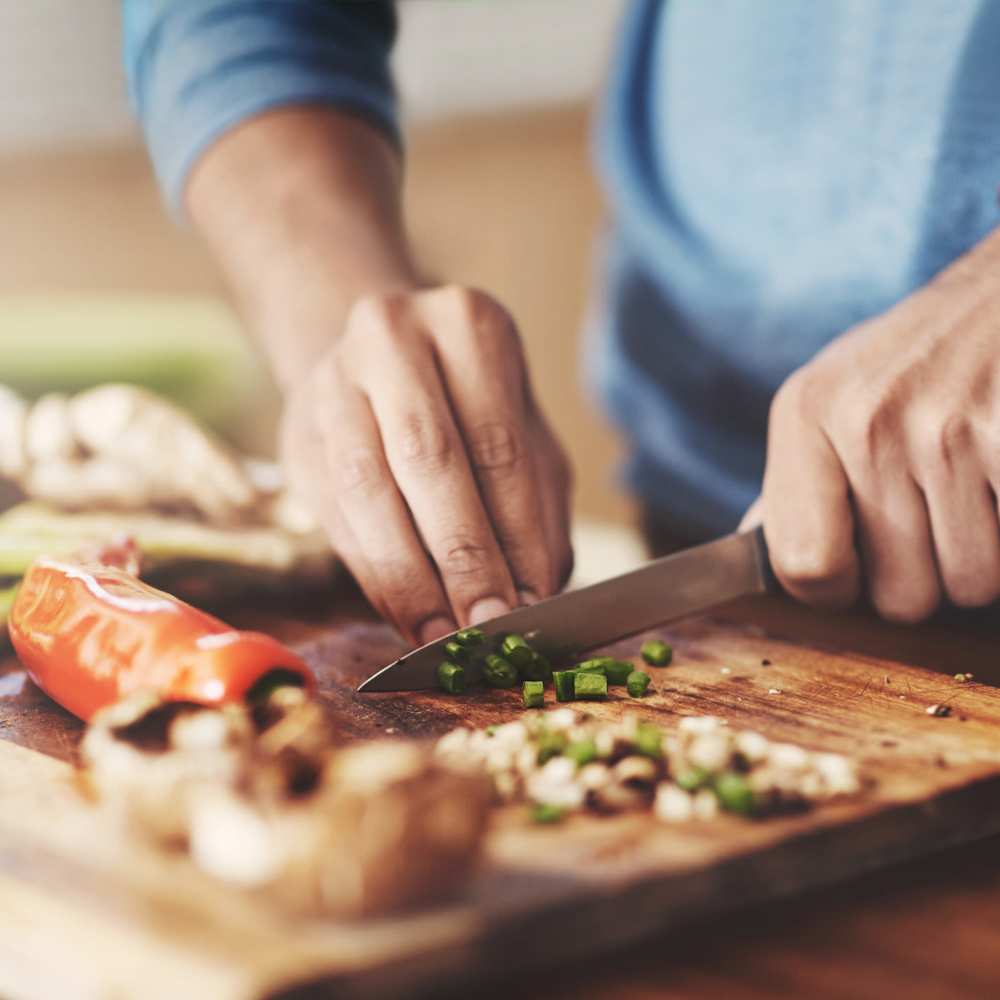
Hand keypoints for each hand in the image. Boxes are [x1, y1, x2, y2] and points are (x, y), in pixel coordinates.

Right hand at [280, 285, 572, 643]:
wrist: (379, 363)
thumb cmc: (472, 408)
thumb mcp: (523, 437)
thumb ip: (535, 509)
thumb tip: (534, 596)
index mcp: (467, 325)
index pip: (498, 444)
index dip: (514, 533)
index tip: (531, 603)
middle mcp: (392, 338)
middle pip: (428, 458)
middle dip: (462, 556)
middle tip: (488, 626)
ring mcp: (333, 382)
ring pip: (367, 488)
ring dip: (408, 575)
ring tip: (443, 634)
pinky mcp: (297, 434)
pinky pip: (334, 514)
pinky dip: (373, 574)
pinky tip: (405, 615)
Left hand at [748, 235, 999, 621]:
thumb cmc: (919, 357)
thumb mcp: (834, 397)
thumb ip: (794, 483)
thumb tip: (749, 547)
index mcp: (806, 412)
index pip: (804, 567)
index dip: (840, 589)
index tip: (862, 567)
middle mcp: (866, 418)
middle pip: (899, 597)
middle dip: (926, 575)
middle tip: (938, 511)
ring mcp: (948, 427)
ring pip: (970, 586)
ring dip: (984, 558)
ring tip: (980, 486)